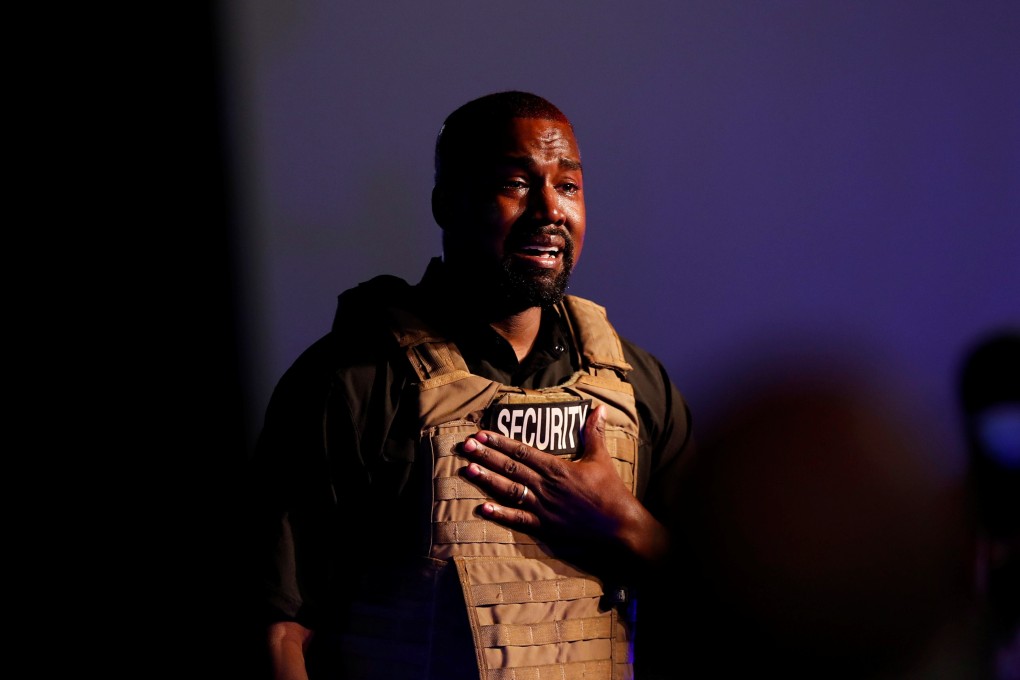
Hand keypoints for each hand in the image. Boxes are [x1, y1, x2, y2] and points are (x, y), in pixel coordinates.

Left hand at [460, 405, 668, 565]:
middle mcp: (546, 485)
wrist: (619, 525)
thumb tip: (598, 408)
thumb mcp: (601, 458)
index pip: (523, 450)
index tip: (481, 434)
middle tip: (465, 447)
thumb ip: (594, 433)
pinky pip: (518, 519)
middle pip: (511, 467)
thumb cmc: (610, 490)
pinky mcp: (545, 526)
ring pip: (510, 490)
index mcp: (557, 467)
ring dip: (488, 480)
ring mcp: (543, 507)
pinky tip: (483, 507)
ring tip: (468, 470)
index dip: (500, 442)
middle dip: (486, 456)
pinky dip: (500, 514)